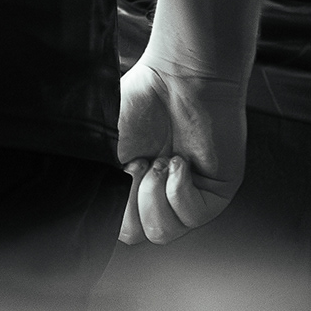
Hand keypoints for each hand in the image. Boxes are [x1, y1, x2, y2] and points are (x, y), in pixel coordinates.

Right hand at [113, 54, 245, 244]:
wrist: (181, 76)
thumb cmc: (143, 99)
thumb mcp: (104, 145)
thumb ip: (97, 180)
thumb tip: (93, 212)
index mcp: (132, 186)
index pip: (118, 225)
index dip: (113, 205)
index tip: (118, 170)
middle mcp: (160, 194)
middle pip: (137, 234)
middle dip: (131, 199)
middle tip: (139, 162)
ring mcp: (188, 195)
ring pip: (164, 232)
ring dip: (154, 195)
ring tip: (160, 161)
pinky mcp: (216, 192)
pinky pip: (192, 216)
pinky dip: (179, 190)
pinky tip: (179, 162)